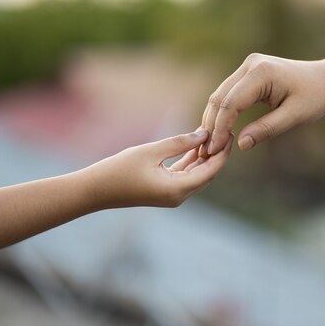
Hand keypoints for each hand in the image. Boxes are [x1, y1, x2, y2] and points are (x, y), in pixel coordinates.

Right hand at [85, 129, 232, 208]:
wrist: (94, 191)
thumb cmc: (119, 170)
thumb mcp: (151, 151)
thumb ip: (180, 142)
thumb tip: (205, 133)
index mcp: (178, 189)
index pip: (211, 170)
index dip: (223, 151)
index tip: (231, 132)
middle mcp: (179, 196)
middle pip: (208, 173)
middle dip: (218, 152)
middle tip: (227, 129)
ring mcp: (173, 195)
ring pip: (197, 174)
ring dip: (205, 156)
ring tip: (214, 133)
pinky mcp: (165, 191)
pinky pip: (185, 175)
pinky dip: (191, 161)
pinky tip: (196, 143)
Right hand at [199, 53, 324, 156]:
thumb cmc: (315, 97)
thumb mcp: (294, 116)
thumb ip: (267, 129)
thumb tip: (241, 145)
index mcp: (262, 72)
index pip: (231, 102)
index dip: (221, 128)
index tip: (215, 151)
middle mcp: (251, 64)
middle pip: (220, 97)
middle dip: (212, 126)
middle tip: (206, 152)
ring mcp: (248, 66)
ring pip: (220, 95)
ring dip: (213, 120)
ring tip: (209, 146)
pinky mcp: (248, 72)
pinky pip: (229, 93)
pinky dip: (222, 112)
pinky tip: (218, 132)